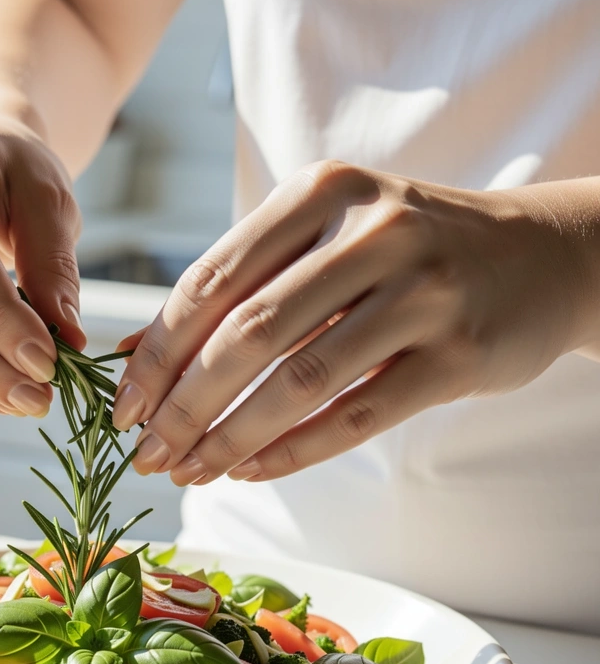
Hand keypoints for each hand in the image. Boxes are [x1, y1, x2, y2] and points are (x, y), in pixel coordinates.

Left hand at [112, 161, 599, 483]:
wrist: (540, 255)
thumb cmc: (405, 249)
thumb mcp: (324, 238)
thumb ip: (238, 287)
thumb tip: (133, 354)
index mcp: (324, 192)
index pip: (214, 279)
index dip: (157, 351)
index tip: (122, 406)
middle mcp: (376, 232)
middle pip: (249, 334)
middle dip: (184, 405)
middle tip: (147, 454)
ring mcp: (424, 292)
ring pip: (300, 382)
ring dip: (230, 438)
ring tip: (190, 471)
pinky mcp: (458, 356)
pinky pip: (356, 418)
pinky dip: (292, 452)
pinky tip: (249, 472)